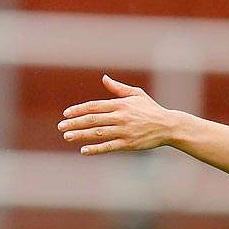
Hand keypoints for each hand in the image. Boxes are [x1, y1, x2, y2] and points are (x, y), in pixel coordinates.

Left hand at [58, 75, 179, 154]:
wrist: (168, 126)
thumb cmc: (151, 109)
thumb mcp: (136, 94)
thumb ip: (118, 88)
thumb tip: (104, 78)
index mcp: (120, 104)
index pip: (94, 106)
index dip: (79, 110)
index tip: (66, 114)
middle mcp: (120, 117)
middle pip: (92, 120)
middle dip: (74, 123)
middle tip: (61, 127)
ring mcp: (124, 131)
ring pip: (98, 133)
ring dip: (81, 135)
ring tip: (67, 137)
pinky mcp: (128, 143)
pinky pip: (109, 146)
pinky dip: (96, 149)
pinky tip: (84, 150)